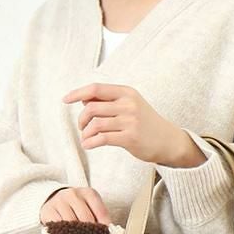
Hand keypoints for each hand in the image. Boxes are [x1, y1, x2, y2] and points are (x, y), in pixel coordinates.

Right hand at [39, 186, 111, 224]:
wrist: (54, 199)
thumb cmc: (77, 207)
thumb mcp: (90, 207)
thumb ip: (99, 218)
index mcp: (89, 193)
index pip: (101, 212)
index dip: (105, 227)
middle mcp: (74, 194)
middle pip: (86, 218)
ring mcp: (60, 202)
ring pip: (72, 224)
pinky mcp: (48, 211)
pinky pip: (58, 227)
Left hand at [61, 82, 189, 165]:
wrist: (168, 140)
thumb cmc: (145, 123)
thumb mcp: (130, 105)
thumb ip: (108, 101)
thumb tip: (83, 98)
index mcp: (126, 93)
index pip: (96, 89)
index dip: (77, 93)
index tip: (65, 99)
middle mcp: (128, 104)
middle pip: (91, 108)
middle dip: (81, 119)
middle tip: (82, 127)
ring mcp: (130, 121)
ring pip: (95, 124)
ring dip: (85, 133)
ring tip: (86, 138)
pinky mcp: (130, 138)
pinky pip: (102, 139)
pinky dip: (90, 143)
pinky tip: (88, 145)